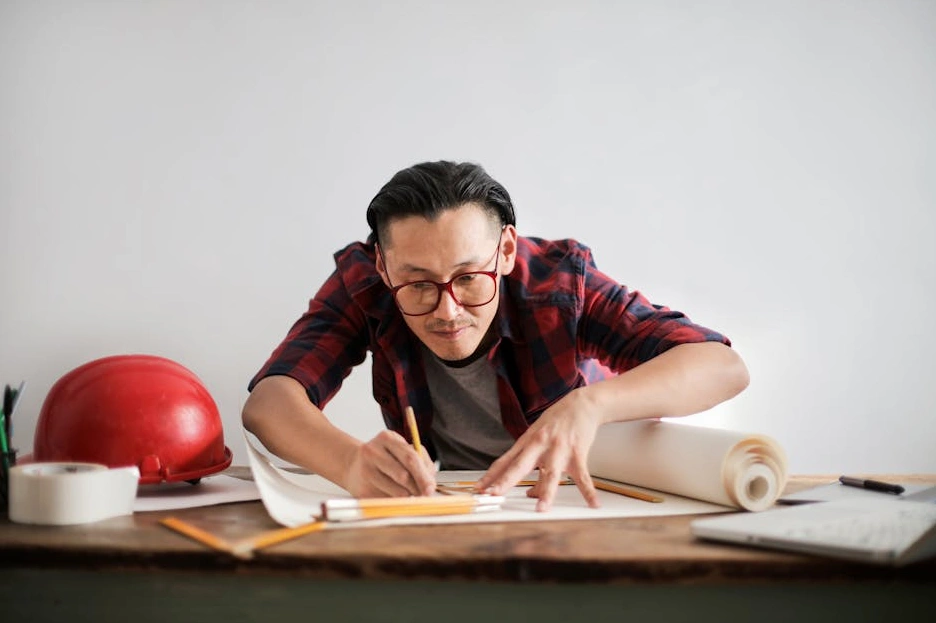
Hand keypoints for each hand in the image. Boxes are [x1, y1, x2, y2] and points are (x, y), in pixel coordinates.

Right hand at [344, 430, 435, 497]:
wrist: (352, 465)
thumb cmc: (384, 457)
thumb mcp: (400, 449)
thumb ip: (419, 459)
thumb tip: (430, 481)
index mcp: (386, 438)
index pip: (410, 457)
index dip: (423, 474)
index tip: (432, 487)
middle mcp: (373, 452)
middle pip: (403, 475)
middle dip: (419, 487)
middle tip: (426, 494)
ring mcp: (365, 471)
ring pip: (397, 491)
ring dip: (409, 495)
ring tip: (408, 492)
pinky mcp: (362, 490)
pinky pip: (388, 501)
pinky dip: (396, 500)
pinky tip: (392, 494)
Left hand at [475, 389, 600, 511]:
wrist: (582, 404)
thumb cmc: (558, 422)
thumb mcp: (539, 439)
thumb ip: (532, 466)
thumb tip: (530, 493)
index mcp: (527, 442)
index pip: (505, 461)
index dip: (491, 476)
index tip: (479, 489)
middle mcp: (540, 445)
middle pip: (520, 465)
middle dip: (506, 481)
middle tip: (494, 494)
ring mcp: (559, 448)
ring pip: (551, 474)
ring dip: (546, 493)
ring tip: (541, 509)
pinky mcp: (578, 452)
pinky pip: (583, 475)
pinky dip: (588, 491)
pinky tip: (593, 503)